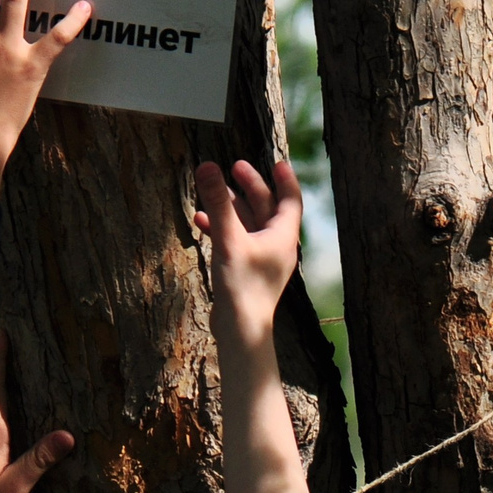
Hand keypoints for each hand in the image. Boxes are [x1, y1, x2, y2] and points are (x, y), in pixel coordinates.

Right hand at [193, 159, 304, 343]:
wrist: (241, 329)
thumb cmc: (242, 285)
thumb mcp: (229, 239)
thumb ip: (218, 203)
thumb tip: (207, 166)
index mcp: (283, 236)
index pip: (290, 200)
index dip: (285, 179)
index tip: (277, 163)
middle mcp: (277, 246)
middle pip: (266, 208)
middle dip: (251, 187)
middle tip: (236, 167)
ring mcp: (262, 259)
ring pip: (249, 225)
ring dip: (231, 208)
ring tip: (212, 192)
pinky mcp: (247, 271)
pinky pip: (237, 241)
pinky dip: (222, 229)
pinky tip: (202, 222)